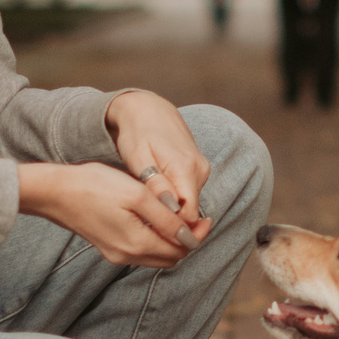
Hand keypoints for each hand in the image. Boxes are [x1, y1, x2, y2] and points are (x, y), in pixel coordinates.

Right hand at [17, 162, 205, 268]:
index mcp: (138, 243)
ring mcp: (116, 254)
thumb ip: (165, 218)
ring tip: (178, 216)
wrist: (55, 192)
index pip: (181, 250)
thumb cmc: (95, 186)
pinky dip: (155, 239)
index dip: (197, 235)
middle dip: (187, 239)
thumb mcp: (137, 195)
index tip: (206, 217)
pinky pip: (141, 250)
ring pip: (156, 255)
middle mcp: (128, 255)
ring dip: (171, 240)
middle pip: (170, 257)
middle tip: (196, 217)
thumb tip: (189, 236)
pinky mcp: (108, 247)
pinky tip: (155, 220)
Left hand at [105, 90, 211, 238]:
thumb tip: (170, 209)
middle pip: (191, 211)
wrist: (147, 108)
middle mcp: (199, 169)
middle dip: (170, 221)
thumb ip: (155, 184)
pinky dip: (174, 198)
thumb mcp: (138, 158)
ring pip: (190, 202)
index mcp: (185, 168)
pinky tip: (156, 192)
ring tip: (147, 204)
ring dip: (171, 209)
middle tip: (144, 219)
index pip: (188, 214)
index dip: (171, 228)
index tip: (149, 230)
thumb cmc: (137, 133)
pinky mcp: (198, 168)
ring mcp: (201, 168)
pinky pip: (189, 192)